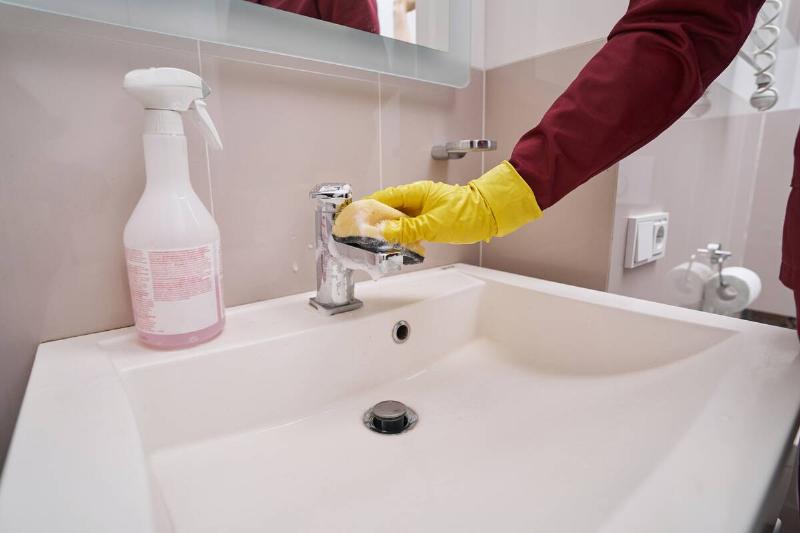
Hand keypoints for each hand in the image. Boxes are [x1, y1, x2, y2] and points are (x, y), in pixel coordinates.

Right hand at [364, 161, 541, 244]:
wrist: (490, 215)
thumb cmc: (468, 213)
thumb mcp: (434, 224)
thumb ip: (408, 229)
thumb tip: (384, 232)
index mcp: (416, 192)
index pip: (384, 198)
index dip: (368, 207)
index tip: (355, 218)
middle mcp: (417, 199)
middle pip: (388, 210)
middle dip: (376, 223)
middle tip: (363, 236)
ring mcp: (422, 210)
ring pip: (398, 221)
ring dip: (390, 232)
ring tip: (378, 244)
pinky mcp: (428, 220)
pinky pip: (409, 228)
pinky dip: (402, 237)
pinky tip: (398, 247)